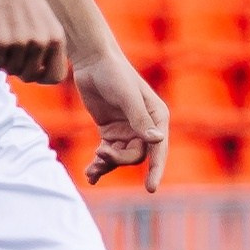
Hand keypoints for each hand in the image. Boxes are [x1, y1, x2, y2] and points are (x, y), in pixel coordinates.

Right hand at [0, 0, 65, 81]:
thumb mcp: (44, 21)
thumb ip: (45, 44)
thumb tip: (34, 72)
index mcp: (56, 37)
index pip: (57, 76)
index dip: (42, 77)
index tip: (31, 68)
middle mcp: (41, 42)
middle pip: (29, 76)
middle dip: (18, 69)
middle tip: (10, 52)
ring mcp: (20, 42)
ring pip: (10, 70)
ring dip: (3, 59)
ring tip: (2, 37)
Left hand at [74, 52, 168, 191]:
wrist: (92, 61)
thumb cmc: (114, 73)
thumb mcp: (127, 96)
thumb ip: (140, 119)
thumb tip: (157, 141)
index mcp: (157, 117)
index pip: (159, 149)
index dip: (156, 169)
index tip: (151, 188)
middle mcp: (145, 126)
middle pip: (136, 155)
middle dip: (119, 159)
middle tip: (100, 153)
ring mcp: (127, 130)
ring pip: (120, 157)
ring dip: (107, 164)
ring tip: (92, 169)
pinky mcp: (109, 131)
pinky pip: (107, 153)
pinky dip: (99, 164)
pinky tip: (90, 175)